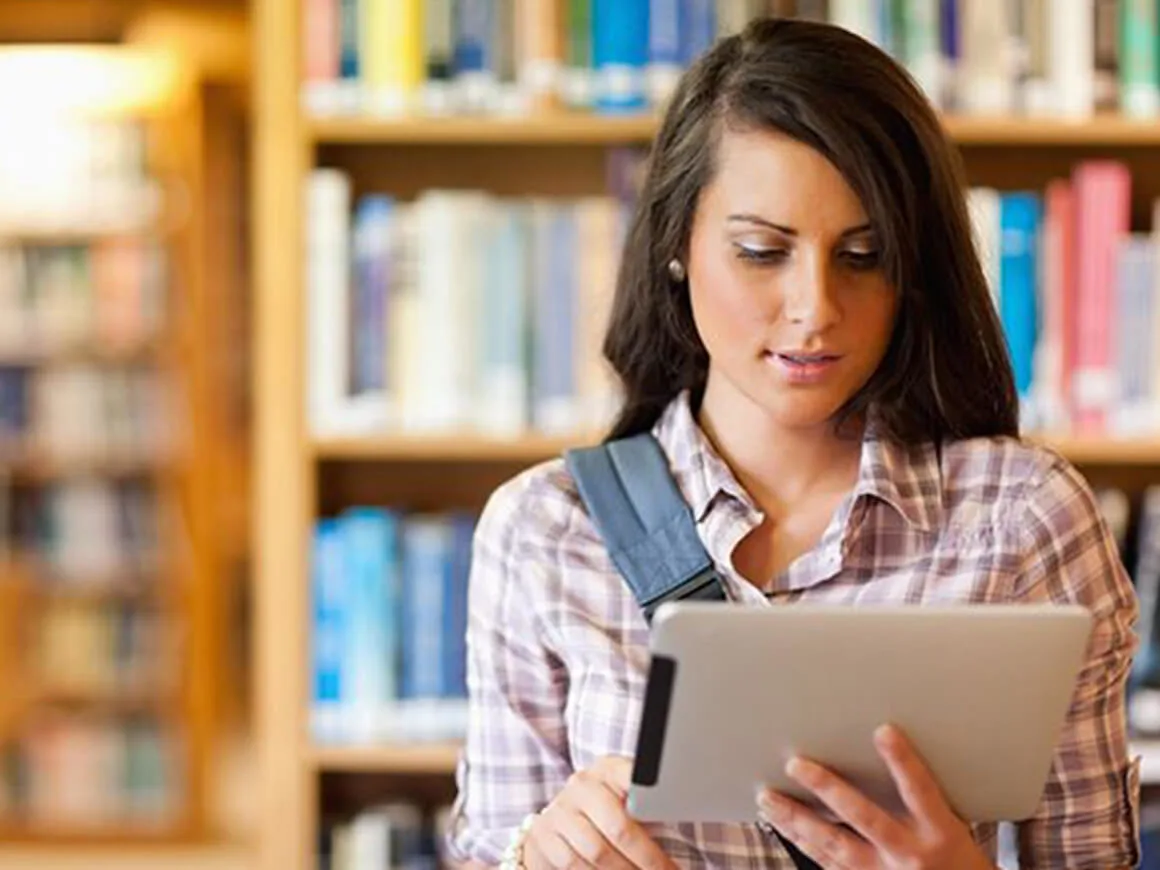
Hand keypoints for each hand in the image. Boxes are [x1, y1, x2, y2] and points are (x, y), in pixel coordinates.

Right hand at [522, 755, 677, 868]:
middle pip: (619, 826)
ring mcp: (560, 811)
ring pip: (598, 851)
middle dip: (648, 859)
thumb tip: (690, 814)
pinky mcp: (544, 837)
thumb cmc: (605, 813)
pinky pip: (575, 865)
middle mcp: (582, 785)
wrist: (558, 825)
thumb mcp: (625, 801)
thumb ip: (649, 806)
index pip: (633, 776)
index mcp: (609, 769)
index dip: (652, 791)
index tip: (673, 805)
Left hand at [756, 725, 995, 869]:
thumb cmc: (958, 862)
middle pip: (863, 816)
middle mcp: (909, 854)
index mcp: (939, 832)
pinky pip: (828, 864)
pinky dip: (803, 843)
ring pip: (833, 844)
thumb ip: (924, 798)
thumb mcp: (955, 828)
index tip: (884, 731)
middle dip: (827, 789)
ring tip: (768, 797)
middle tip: (796, 764)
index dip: (902, 761)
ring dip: (797, 819)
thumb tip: (889, 746)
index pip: (920, 790)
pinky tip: (781, 825)